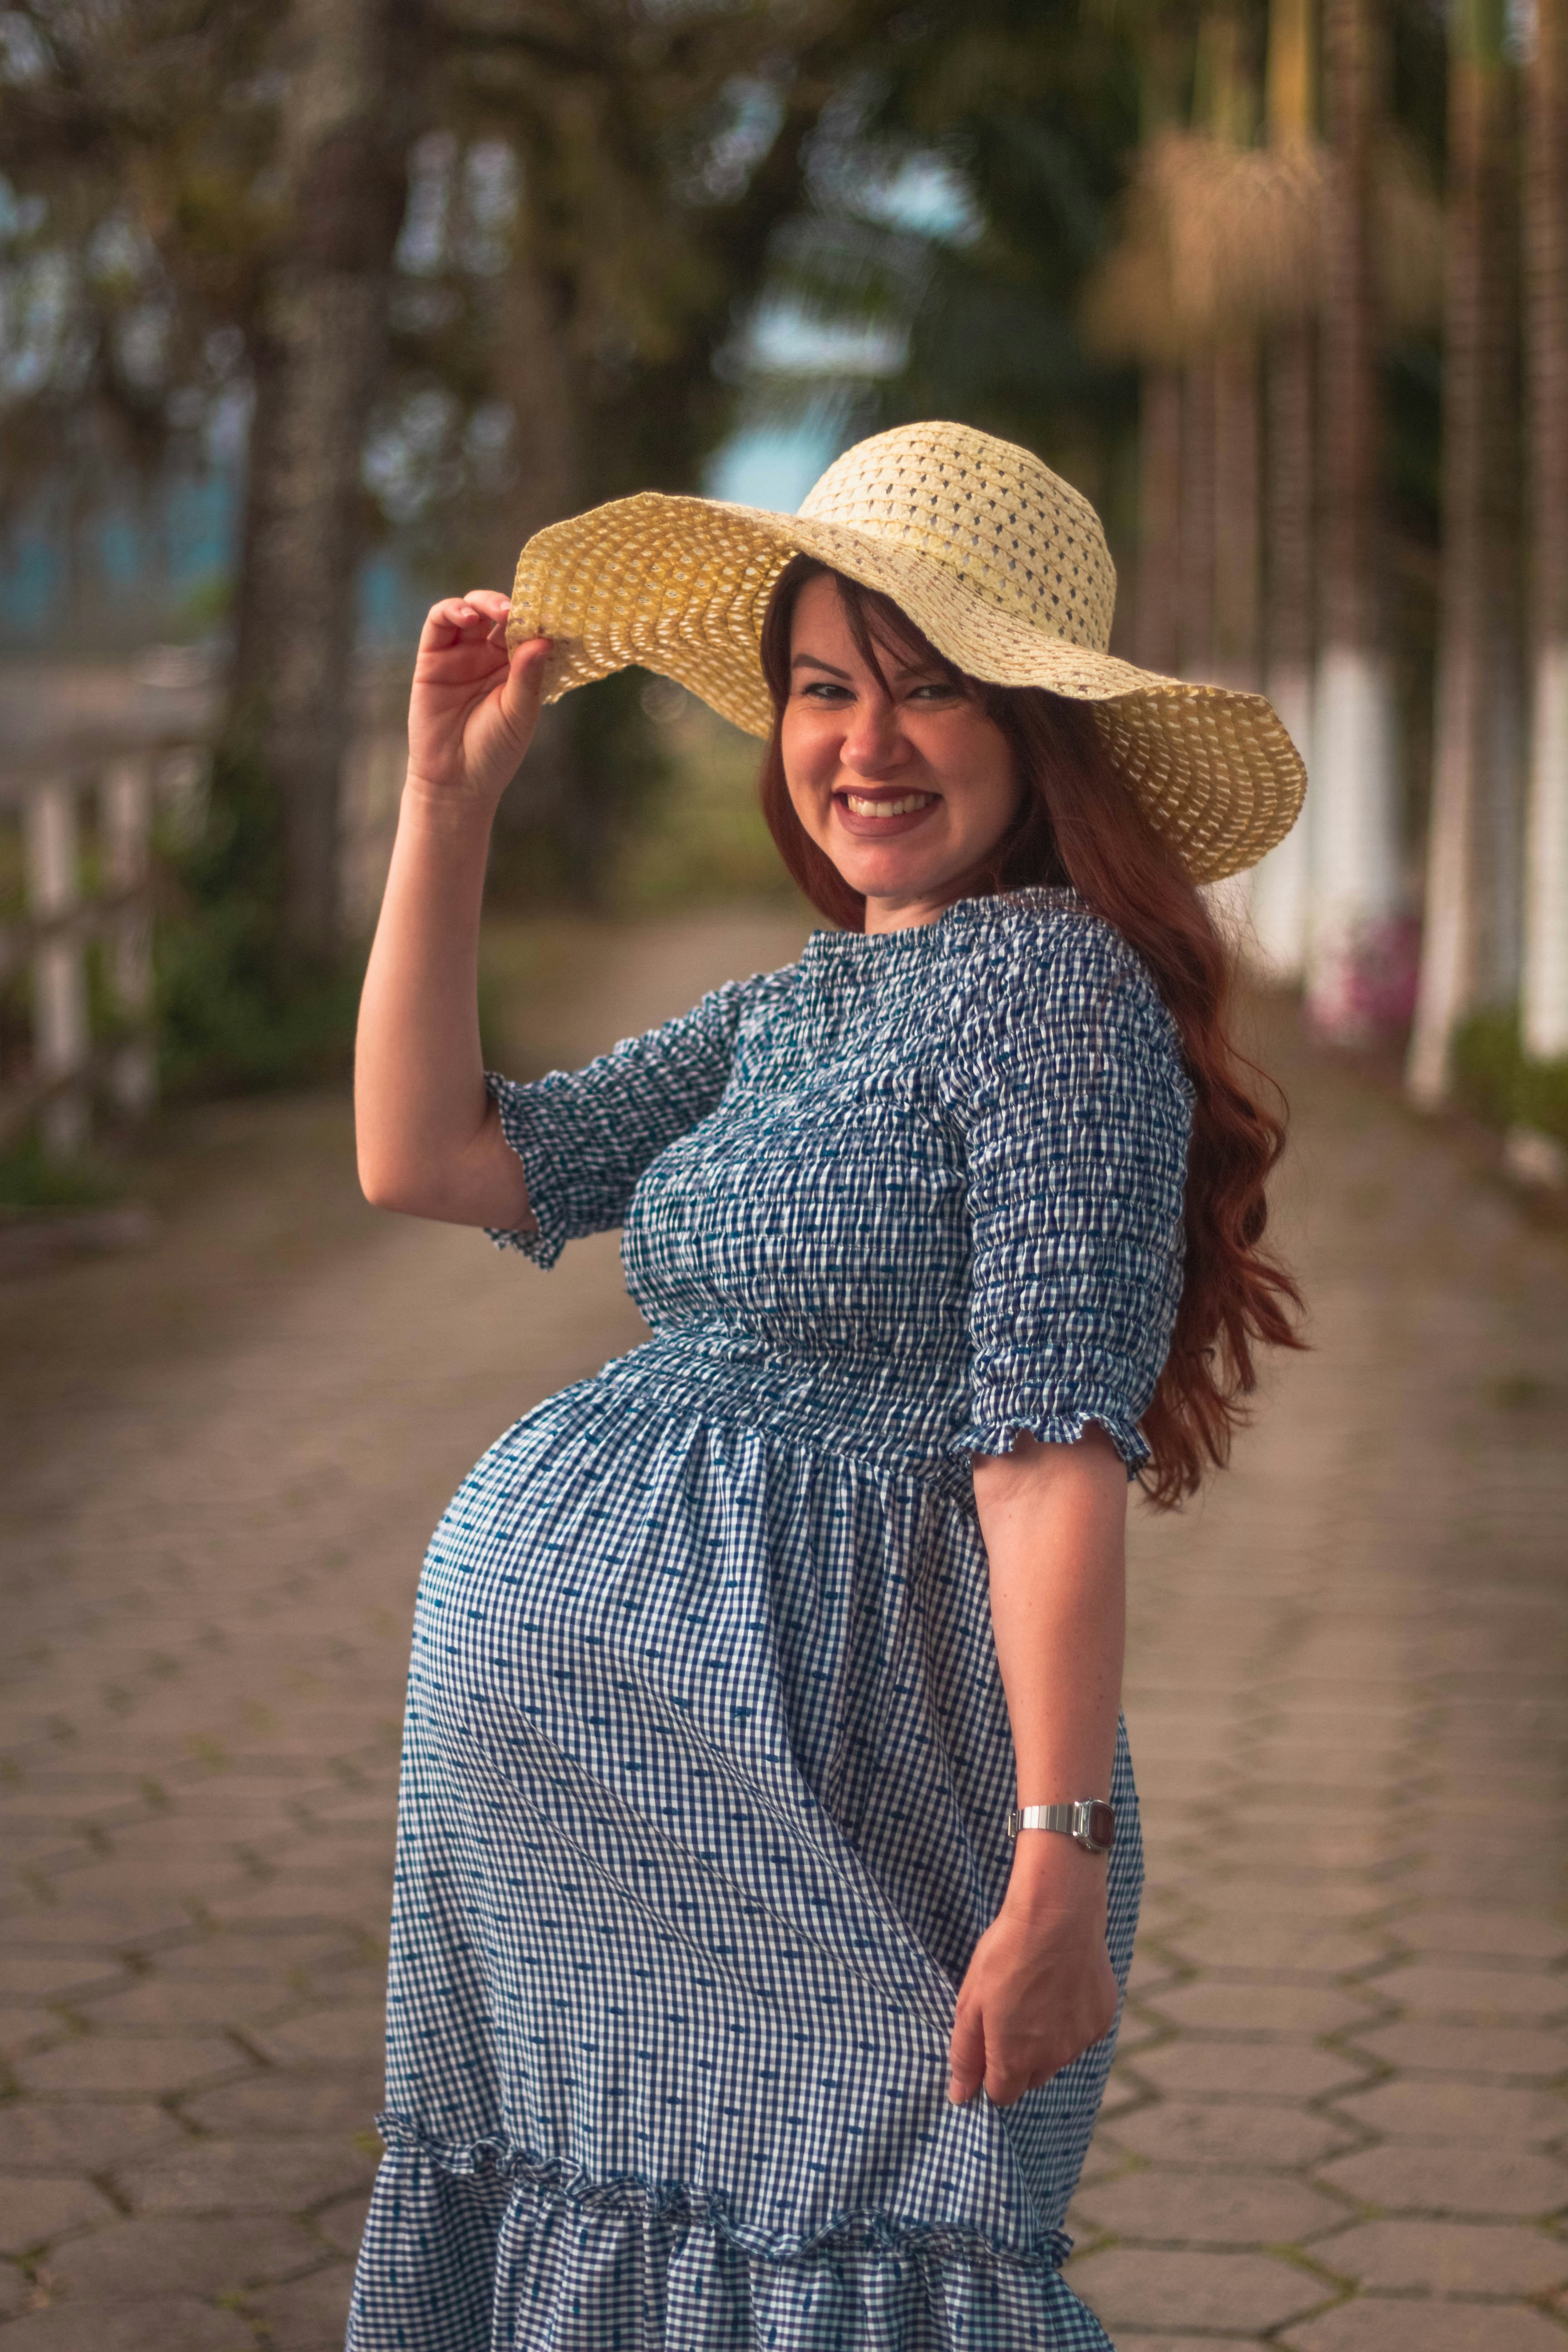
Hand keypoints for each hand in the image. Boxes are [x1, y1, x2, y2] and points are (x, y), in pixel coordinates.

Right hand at [406, 589, 552, 813]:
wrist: (455, 780)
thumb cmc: (494, 750)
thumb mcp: (519, 713)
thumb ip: (528, 676)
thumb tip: (544, 641)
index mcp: (517, 668)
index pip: (529, 630)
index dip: (539, 618)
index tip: (554, 611)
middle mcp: (489, 656)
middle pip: (501, 614)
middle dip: (514, 605)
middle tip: (522, 609)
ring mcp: (461, 654)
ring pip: (471, 610)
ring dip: (485, 602)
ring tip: (500, 611)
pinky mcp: (432, 657)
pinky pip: (439, 622)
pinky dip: (452, 610)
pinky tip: (467, 615)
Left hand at [947, 1844, 1118, 2106]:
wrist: (1057, 1915)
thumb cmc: (1007, 1954)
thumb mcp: (971, 2002)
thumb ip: (965, 2054)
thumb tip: (959, 2096)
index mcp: (1015, 2060)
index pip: (1001, 2095)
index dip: (990, 2075)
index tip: (986, 2046)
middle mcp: (1052, 2059)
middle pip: (1031, 2077)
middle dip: (1018, 2058)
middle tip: (1009, 2014)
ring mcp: (1081, 2040)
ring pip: (1058, 2055)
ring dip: (1046, 2038)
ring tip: (1036, 1992)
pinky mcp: (1102, 2018)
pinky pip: (1081, 2032)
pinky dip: (1071, 2019)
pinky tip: (1061, 1986)